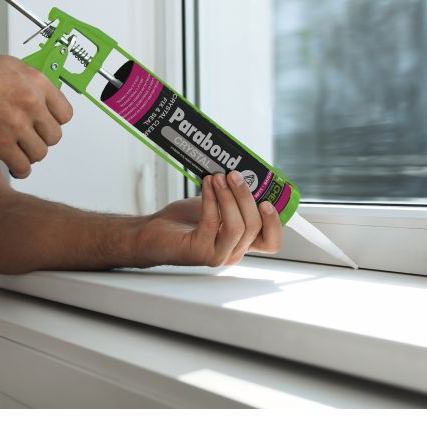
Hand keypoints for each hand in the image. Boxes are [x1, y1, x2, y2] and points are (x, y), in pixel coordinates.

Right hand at [0, 55, 72, 176]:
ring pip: (40, 153)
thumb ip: (29, 82)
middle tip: (29, 139)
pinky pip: (23, 167)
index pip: (65, 114)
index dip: (55, 122)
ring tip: (19, 151)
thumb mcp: (6, 66)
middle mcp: (30, 102)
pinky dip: (20, 170)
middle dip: (42, 139)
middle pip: (54, 136)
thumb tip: (44, 98)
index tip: (46, 126)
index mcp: (35, 82)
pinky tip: (14, 166)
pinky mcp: (1, 145)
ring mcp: (17, 125)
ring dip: (30, 155)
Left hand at [136, 171, 281, 266]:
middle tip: (234, 174)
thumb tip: (242, 173)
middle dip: (246, 196)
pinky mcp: (199, 251)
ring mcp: (217, 254)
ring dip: (229, 197)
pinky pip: (212, 223)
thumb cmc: (183, 221)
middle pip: (254, 227)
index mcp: (241, 242)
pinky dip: (211, 200)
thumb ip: (232, 198)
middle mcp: (232, 251)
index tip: (267, 200)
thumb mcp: (215, 206)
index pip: (271, 242)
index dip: (275, 223)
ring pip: (237, 227)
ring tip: (219, 177)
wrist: (152, 234)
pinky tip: (207, 185)